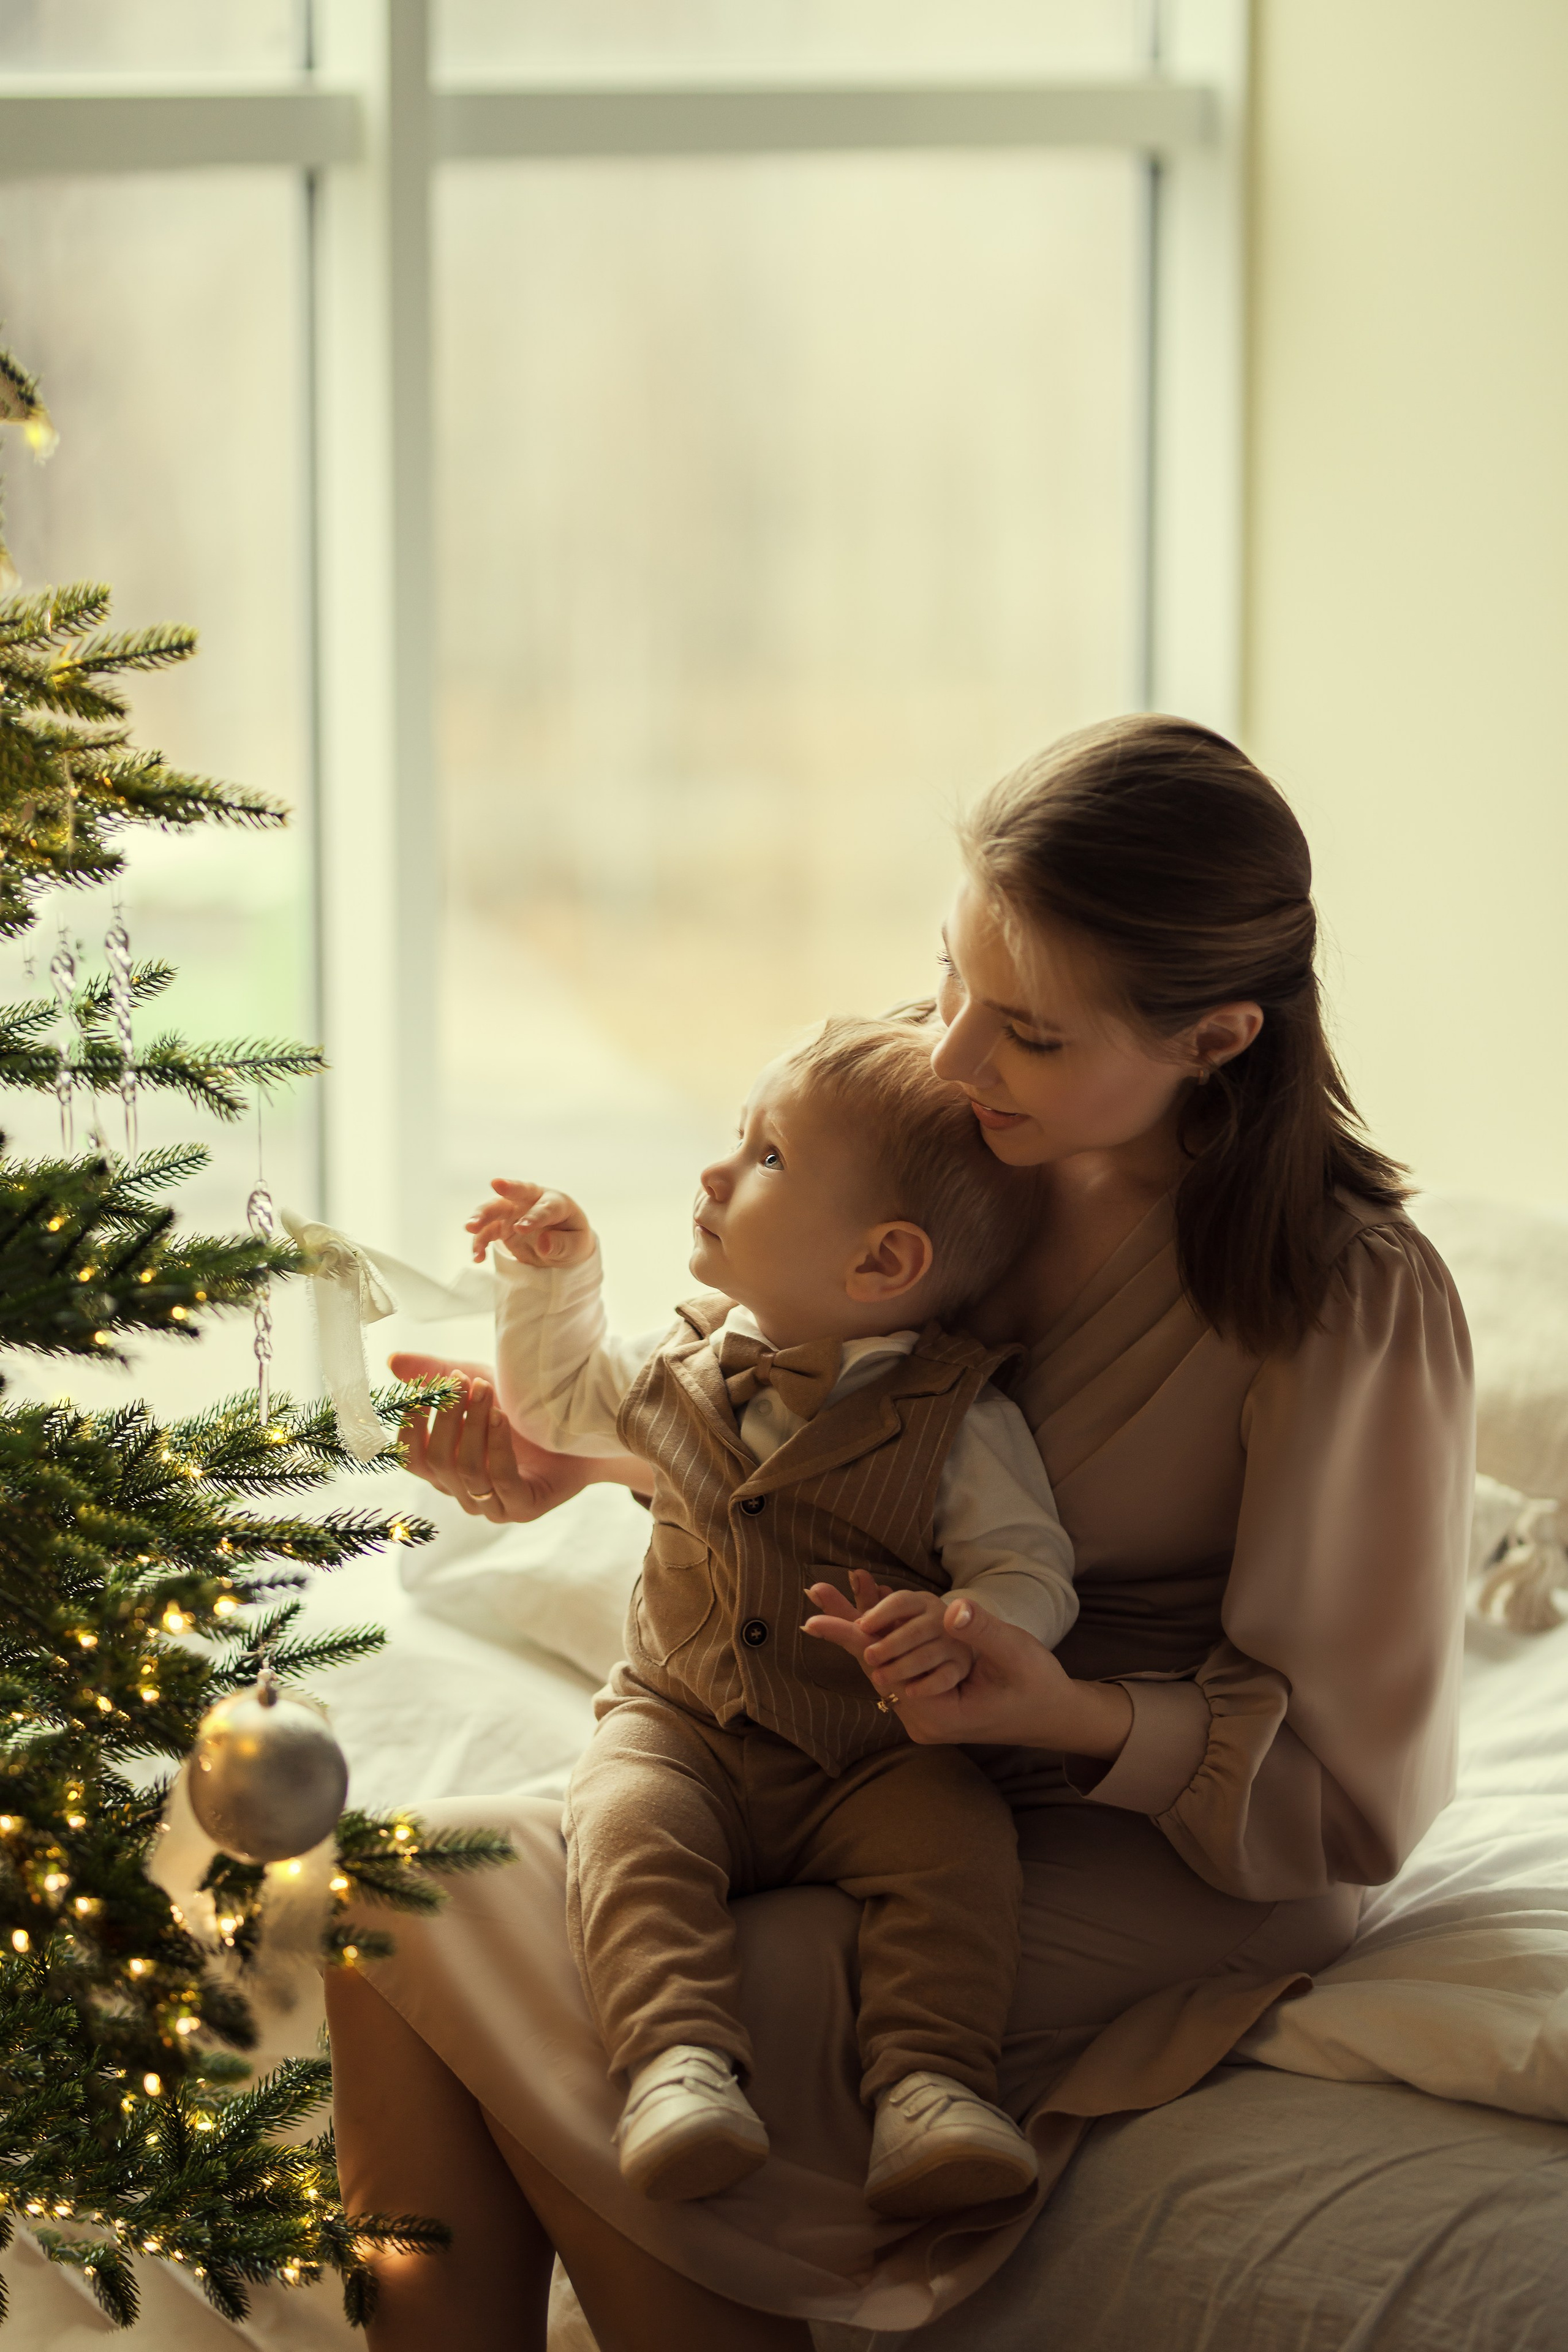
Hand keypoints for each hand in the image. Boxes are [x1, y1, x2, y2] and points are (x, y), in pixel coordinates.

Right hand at [391, 1352, 649, 1523]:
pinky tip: (501, 1417)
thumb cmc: (525, 1410)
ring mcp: (492, 1505)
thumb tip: (392, 1360)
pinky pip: (500, 1479)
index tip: (424, 1391)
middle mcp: (463, 1492)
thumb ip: (437, 1376)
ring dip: (473, 1426)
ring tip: (484, 1391)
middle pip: (438, 1461)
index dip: (411, 1427)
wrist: (584, 1431)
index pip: (411, 1459)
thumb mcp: (479, 1387)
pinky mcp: (522, 1508)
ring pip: (466, 1470)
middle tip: (463, 1381)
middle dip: (447, 1417)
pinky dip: (496, 1445)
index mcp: (446, 1470)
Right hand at [465, 1179, 593, 1268]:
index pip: (546, 1207)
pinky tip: (478, 1257)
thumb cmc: (572, 1240)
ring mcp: (514, 1212)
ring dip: (482, 1216)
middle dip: (506, 1189)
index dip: (534, 1217)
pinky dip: (480, 1243)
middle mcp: (532, 1201)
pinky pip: (487, 1232)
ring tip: (470, 1227)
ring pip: (495, 1209)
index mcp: (556, 1202)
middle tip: (495, 1184)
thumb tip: (543, 1244)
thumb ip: (562, 1244)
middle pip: (518, 1192)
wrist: (562, 1246)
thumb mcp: (576, 1246)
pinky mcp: (501, 1227)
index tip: (522, 1229)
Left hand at [804, 1581, 1132, 1759]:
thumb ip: (982, 1631)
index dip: (851, 1636)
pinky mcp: (929, 1703)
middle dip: (848, 1626)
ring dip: (864, 1628)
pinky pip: (897, 1666)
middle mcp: (922, 1721)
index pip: (882, 1668)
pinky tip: (870, 1609)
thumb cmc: (1038, 1685)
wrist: (1054, 1714)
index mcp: (936, 1715)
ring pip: (883, 1665)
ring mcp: (924, 1715)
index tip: (814, 1616)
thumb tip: (950, 1608)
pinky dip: (885, 1637)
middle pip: (873, 1667)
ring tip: (834, 1591)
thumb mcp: (1014, 1654)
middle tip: (815, 1590)